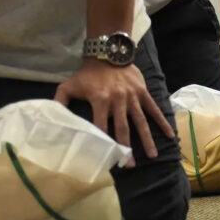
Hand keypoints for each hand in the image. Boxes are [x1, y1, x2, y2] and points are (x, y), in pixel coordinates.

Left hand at [54, 59, 173, 166]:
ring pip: (140, 121)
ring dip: (146, 139)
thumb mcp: (68, 85)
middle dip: (126, 148)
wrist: (108, 53)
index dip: (103, 142)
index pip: (101, 125)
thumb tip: (50, 119)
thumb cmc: (87, 74)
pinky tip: (169, 134)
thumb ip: (59, 102)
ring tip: (152, 155)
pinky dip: (162, 121)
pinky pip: (153, 109)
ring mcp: (132, 97)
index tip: (107, 157)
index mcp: (100, 100)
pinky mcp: (142, 93)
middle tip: (129, 165)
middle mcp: (118, 100)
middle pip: (123, 128)